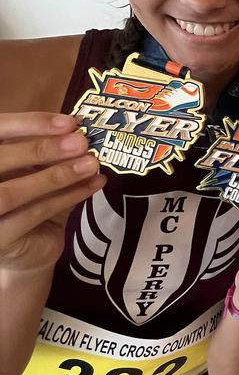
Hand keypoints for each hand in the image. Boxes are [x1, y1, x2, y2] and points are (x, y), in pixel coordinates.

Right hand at [0, 112, 105, 272]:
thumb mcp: (36, 171)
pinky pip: (33, 214)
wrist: (26, 251)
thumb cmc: (29, 202)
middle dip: (43, 148)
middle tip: (81, 142)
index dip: (30, 124)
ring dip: (58, 175)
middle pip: (0, 159)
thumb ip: (49, 152)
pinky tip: (93, 185)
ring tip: (92, 164)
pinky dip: (68, 197)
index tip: (69, 122)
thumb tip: (79, 131)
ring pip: (13, 192)